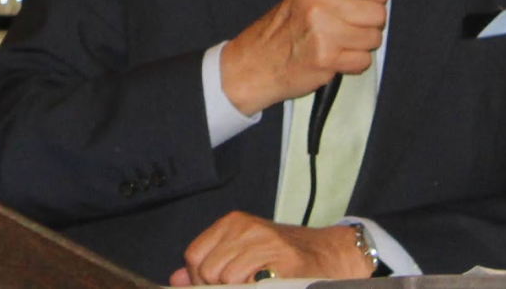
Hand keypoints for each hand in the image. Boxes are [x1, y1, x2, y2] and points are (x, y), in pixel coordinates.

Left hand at [170, 213, 367, 283]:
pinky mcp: (284, 260)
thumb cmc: (285, 255)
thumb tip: (176, 280)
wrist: (329, 253)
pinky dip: (251, 288)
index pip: (194, 255)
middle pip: (207, 269)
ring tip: (251, 286)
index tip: (210, 287)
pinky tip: (262, 284)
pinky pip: (249, 283)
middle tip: (236, 288)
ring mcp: (266, 242)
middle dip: (215, 288)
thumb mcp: (243, 251)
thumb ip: (210, 261)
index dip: (197, 279)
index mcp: (233, 223)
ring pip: (226, 278)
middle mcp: (247, 227)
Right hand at [216, 0, 388, 114]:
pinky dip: (354, 64)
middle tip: (353, 28)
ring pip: (373, 38)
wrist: (255, 64)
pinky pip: (363, 60)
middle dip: (371, 24)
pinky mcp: (326, 58)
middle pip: (376, 11)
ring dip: (362, 45)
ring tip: (340, 44)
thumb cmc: (280, 33)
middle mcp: (317, 4)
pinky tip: (336, 59)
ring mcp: (322, 32)